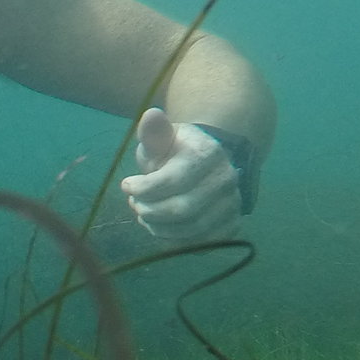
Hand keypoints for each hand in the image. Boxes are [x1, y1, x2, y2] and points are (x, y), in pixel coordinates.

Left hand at [118, 109, 242, 243]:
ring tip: (145, 215)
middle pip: (182, 209)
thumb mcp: (162, 138)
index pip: (173, 180)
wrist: (207, 164)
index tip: (126, 186)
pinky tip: (161, 227)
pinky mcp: (231, 226)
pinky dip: (176, 241)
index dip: (144, 188)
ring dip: (159, 228)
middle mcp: (226, 180)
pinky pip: (201, 244)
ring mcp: (232, 204)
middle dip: (150, 211)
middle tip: (135, 205)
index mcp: (208, 154)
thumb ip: (154, 132)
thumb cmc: (175, 151)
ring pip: (191, 230)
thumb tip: (151, 115)